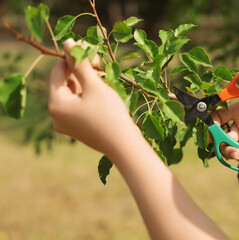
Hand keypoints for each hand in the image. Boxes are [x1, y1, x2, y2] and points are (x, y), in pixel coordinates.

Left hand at [48, 38, 134, 154]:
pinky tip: (101, 90)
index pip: (57, 72)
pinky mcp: (78, 128)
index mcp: (56, 104)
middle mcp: (57, 115)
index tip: (86, 48)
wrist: (124, 146)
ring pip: (73, 94)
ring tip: (101, 73)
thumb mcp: (94, 86)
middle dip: (79, 70)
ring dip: (85, 81)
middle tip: (97, 59)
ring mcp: (67, 124)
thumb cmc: (109, 115)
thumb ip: (80, 64)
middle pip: (65, 84)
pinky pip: (79, 106)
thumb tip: (68, 43)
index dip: (71, 57)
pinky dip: (88, 95)